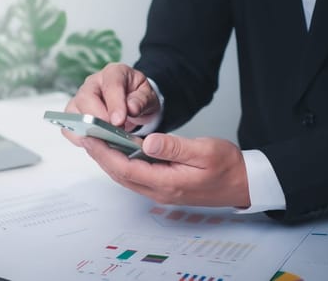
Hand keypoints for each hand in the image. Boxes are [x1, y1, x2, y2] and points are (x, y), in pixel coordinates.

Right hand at [63, 63, 159, 145]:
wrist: (133, 104)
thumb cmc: (138, 98)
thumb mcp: (148, 97)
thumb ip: (142, 101)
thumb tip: (131, 108)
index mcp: (114, 73)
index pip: (111, 84)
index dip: (114, 104)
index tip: (119, 121)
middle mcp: (93, 83)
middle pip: (86, 97)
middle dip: (98, 118)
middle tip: (112, 133)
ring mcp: (81, 98)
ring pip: (73, 112)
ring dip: (86, 129)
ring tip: (104, 140)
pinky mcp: (75, 114)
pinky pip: (68, 126)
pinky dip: (78, 137)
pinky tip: (93, 143)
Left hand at [81, 133, 250, 207]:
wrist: (244, 183)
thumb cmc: (228, 166)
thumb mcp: (205, 151)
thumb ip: (175, 147)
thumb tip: (147, 142)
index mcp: (167, 182)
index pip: (125, 168)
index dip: (104, 152)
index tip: (90, 137)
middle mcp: (159, 191)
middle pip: (119, 174)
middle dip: (99, 155)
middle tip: (83, 135)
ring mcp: (160, 191)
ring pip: (124, 175)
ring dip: (107, 159)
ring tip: (94, 139)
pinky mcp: (163, 187)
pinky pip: (134, 175)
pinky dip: (120, 162)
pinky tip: (116, 149)